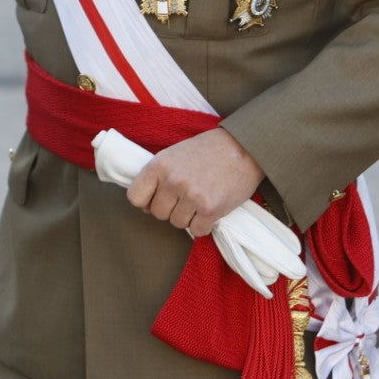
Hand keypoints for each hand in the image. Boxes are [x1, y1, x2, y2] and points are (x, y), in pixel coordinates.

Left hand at [127, 128, 264, 234]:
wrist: (243, 147)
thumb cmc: (208, 150)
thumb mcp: (174, 153)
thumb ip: (158, 175)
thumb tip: (145, 203)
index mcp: (159, 165)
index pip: (135, 197)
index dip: (146, 201)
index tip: (158, 198)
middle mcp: (173, 181)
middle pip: (158, 214)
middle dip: (170, 209)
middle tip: (186, 196)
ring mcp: (191, 196)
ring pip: (177, 223)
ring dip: (188, 216)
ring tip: (200, 198)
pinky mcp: (210, 209)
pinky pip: (197, 230)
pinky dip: (204, 224)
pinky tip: (210, 208)